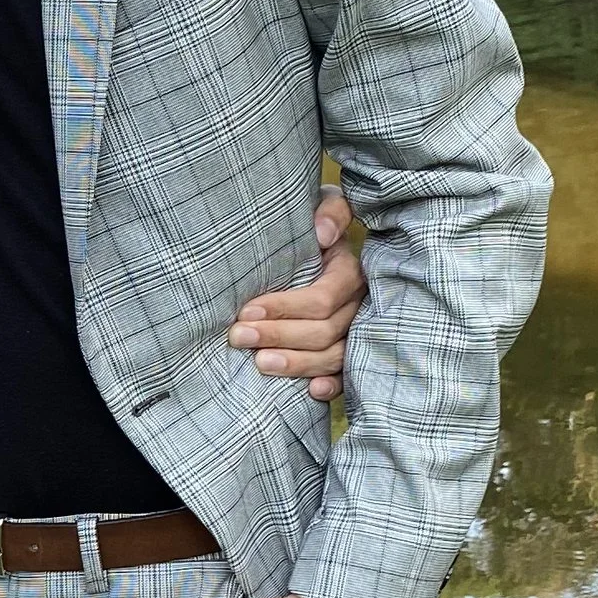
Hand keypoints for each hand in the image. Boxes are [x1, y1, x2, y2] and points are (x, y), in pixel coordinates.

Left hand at [227, 195, 365, 399]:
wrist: (319, 242)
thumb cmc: (312, 226)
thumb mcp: (324, 205)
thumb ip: (329, 210)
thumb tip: (322, 234)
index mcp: (351, 273)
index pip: (323, 298)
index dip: (285, 307)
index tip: (246, 310)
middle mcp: (359, 305)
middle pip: (325, 331)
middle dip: (279, 335)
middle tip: (238, 337)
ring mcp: (357, 332)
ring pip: (333, 356)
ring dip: (297, 364)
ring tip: (259, 364)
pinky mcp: (350, 353)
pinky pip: (348, 376)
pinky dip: (332, 387)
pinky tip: (311, 392)